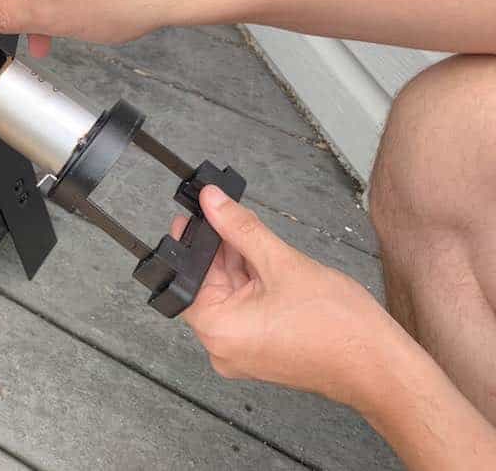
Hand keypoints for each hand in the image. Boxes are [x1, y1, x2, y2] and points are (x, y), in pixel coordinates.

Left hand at [179, 186, 403, 409]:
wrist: (380, 365)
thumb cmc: (339, 327)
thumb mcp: (282, 262)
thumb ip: (240, 228)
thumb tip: (213, 203)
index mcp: (218, 330)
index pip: (187, 277)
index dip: (192, 242)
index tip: (196, 216)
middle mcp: (223, 347)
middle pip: (208, 285)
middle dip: (220, 251)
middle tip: (235, 221)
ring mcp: (242, 352)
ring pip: (229, 295)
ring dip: (241, 266)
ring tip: (266, 248)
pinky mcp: (260, 351)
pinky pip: (245, 310)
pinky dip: (253, 286)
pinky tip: (272, 267)